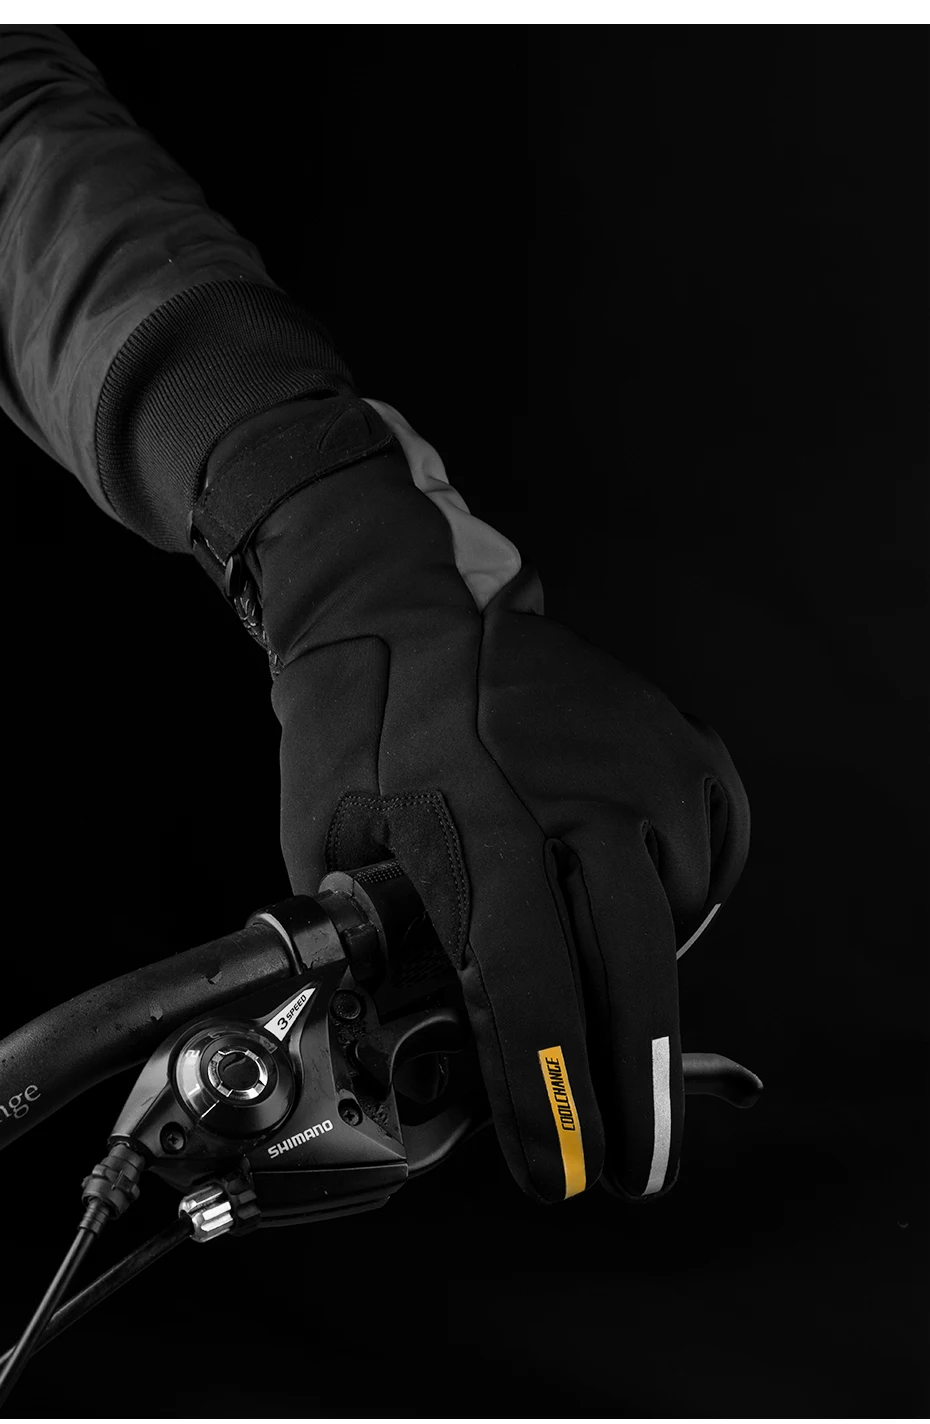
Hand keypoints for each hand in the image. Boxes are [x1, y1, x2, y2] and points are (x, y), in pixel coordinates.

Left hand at [252, 439, 749, 1205]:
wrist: (399, 609)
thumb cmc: (358, 728)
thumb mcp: (329, 845)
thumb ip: (378, 951)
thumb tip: (427, 1043)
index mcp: (481, 825)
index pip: (532, 988)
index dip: (547, 1095)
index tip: (560, 1170)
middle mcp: (580, 795)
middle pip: (638, 973)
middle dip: (636, 1086)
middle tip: (632, 1161)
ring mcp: (644, 761)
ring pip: (677, 919)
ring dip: (643, 971)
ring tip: (588, 969)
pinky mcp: (681, 739)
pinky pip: (715, 854)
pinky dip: (685, 894)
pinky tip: (634, 895)